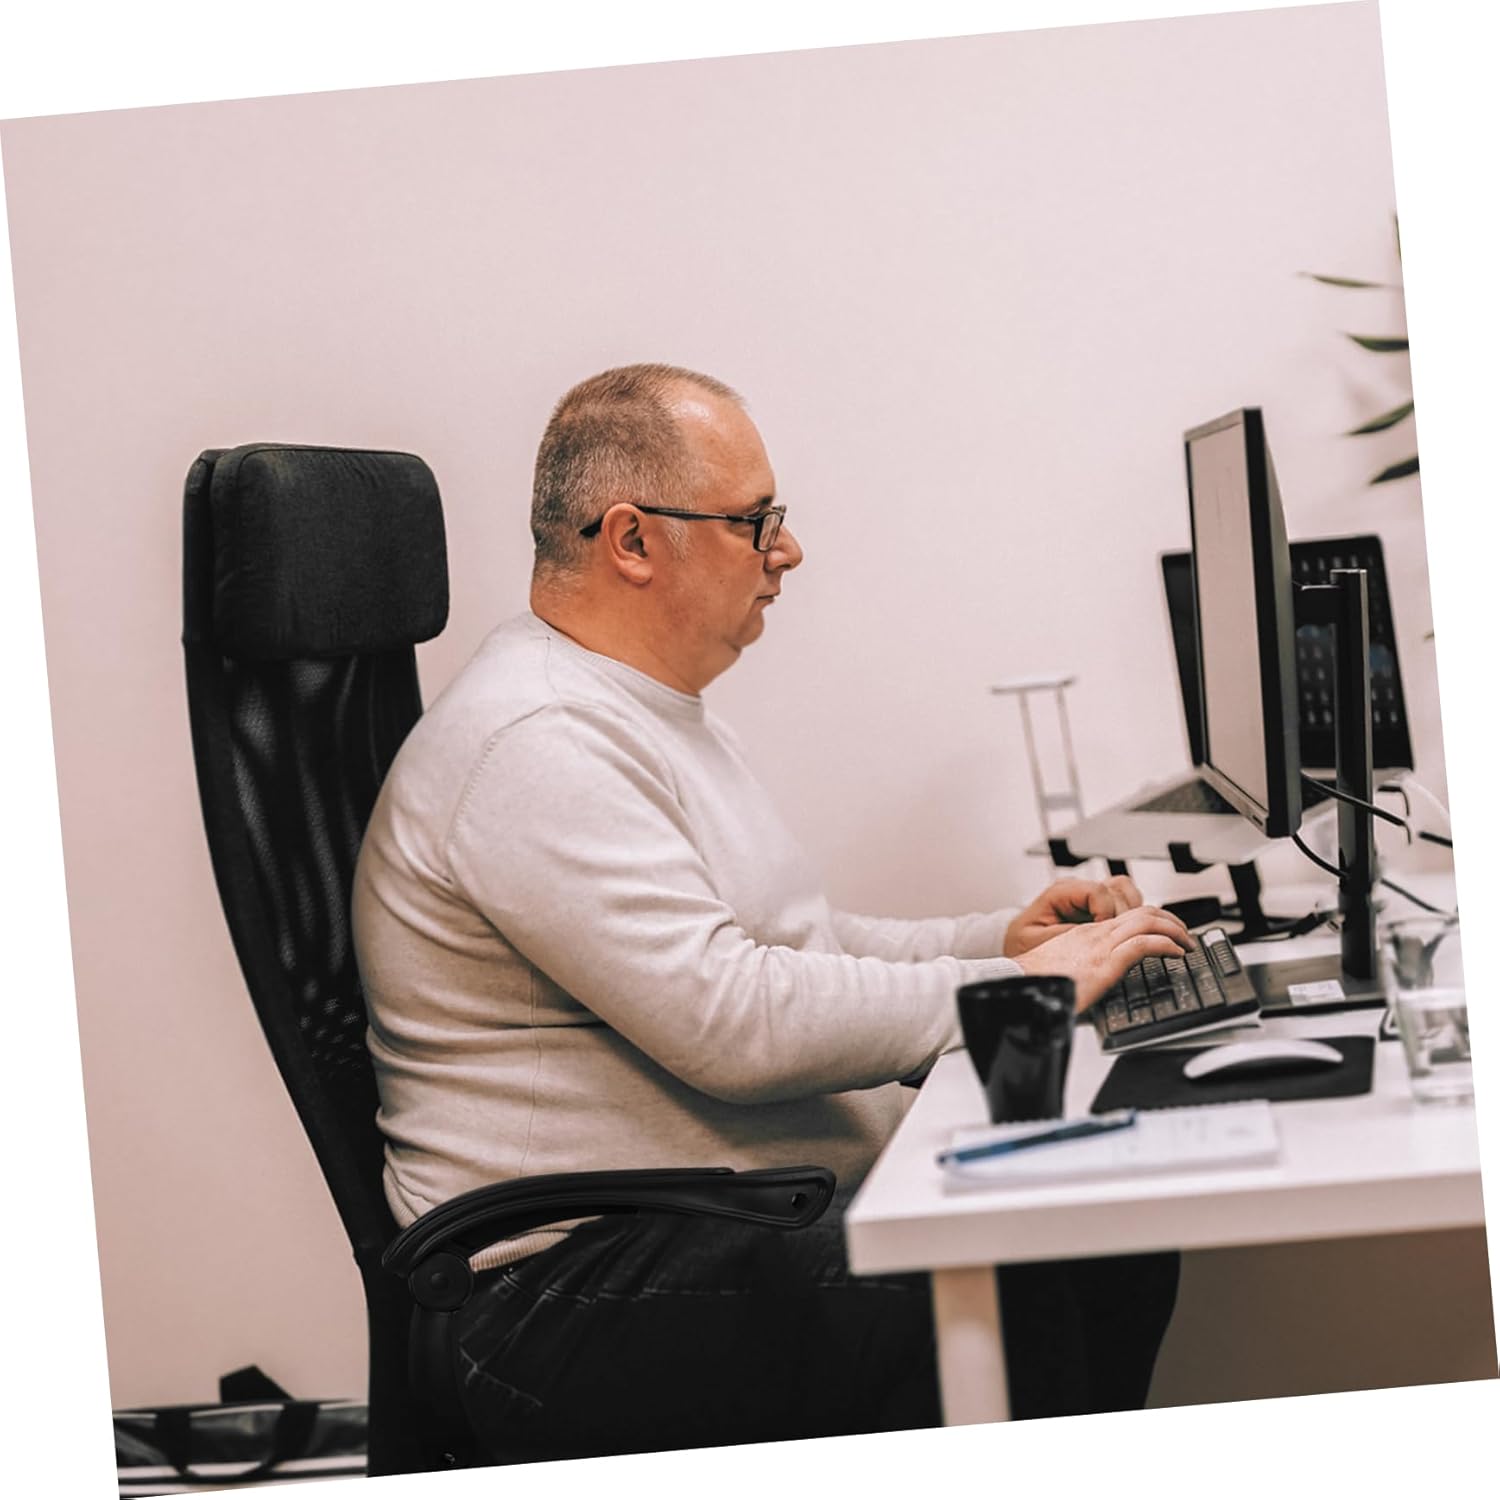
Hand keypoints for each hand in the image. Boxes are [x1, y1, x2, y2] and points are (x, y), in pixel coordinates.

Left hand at [1003, 876, 1145, 957]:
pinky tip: (1122, 933)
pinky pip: (1126, 902)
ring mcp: (1091, 896)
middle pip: (1118, 889)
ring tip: (1121, 934)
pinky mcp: (1100, 907)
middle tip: (1116, 938)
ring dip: (1130, 912)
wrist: (1019, 944)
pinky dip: (1131, 916)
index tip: (1102, 934)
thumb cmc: (1025, 941)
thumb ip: (1064, 935)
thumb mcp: (1037, 940)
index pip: (1098, 891)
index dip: (1106, 913)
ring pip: (1126, 891)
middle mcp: (1079, 889)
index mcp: (1061, 892)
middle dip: (1122, 916)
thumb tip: (1090, 936)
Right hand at [1012, 905, 1190, 1011]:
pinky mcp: (1106, 962)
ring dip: (1175, 930)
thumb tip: (1087, 983)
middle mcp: (1095, 933)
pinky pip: (1145, 944)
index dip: (1151, 918)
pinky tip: (1177, 953)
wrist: (1018, 984)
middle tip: (1184, 933)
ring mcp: (1101, 945)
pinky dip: (1166, 945)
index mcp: (1085, 934)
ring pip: (1148, 921)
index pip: (1125, 915)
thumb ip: (1078, 968)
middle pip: (1142, 911)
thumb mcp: (1061, 969)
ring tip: (1187, 942)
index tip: (1165, 930)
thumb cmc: (1035, 983)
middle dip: (1169, 919)